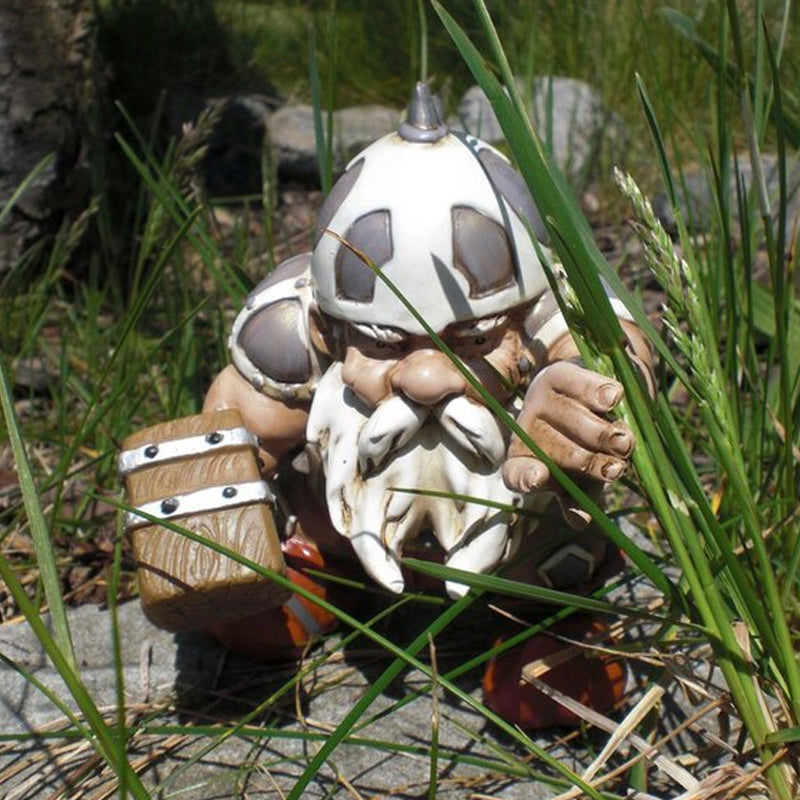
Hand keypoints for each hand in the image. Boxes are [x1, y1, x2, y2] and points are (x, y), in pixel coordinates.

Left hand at [502, 361, 633, 527]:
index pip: (516, 475)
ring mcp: (539, 402)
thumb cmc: (585, 450)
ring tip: (625, 442)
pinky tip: (613, 398)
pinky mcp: (558, 375)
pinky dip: (599, 392)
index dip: (527, 478)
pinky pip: (582, 386)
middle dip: (593, 463)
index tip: (540, 477)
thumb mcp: (582, 482)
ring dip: (606, 435)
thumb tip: (580, 521)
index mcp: (524, 463)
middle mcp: (527, 432)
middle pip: (566, 455)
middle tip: (616, 469)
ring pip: (581, 425)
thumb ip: (580, 500)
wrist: (595, 396)